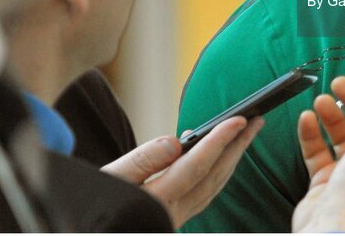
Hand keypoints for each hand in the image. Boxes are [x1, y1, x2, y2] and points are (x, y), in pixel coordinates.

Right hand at [101, 116, 263, 228]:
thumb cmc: (92, 204)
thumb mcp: (109, 180)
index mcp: (158, 200)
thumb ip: (142, 161)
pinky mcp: (171, 218)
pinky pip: (204, 194)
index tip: (240, 119)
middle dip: (237, 147)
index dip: (220, 140)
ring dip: (232, 159)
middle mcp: (172, 213)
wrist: (87, 230)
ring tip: (246, 135)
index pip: (197, 165)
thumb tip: (175, 141)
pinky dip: (217, 173)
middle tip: (257, 120)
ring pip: (213, 187)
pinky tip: (219, 159)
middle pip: (214, 176)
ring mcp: (174, 218)